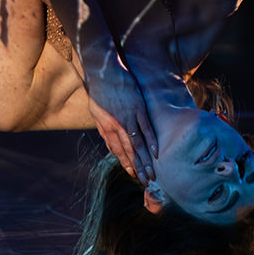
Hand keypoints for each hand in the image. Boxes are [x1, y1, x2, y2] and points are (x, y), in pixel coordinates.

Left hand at [86, 57, 156, 185]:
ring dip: (145, 160)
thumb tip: (111, 148)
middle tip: (146, 182)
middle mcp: (118, 126)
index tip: (134, 176)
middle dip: (138, 168)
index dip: (127, 164)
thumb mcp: (97, 113)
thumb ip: (105, 131)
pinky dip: (151, 141)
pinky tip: (156, 152)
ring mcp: (129, 117)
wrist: (104, 71)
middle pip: (129, 151)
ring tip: (152, 173)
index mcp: (108, 128)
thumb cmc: (100, 92)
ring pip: (138, 144)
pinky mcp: (138, 108)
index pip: (119, 151)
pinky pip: (146, 128)